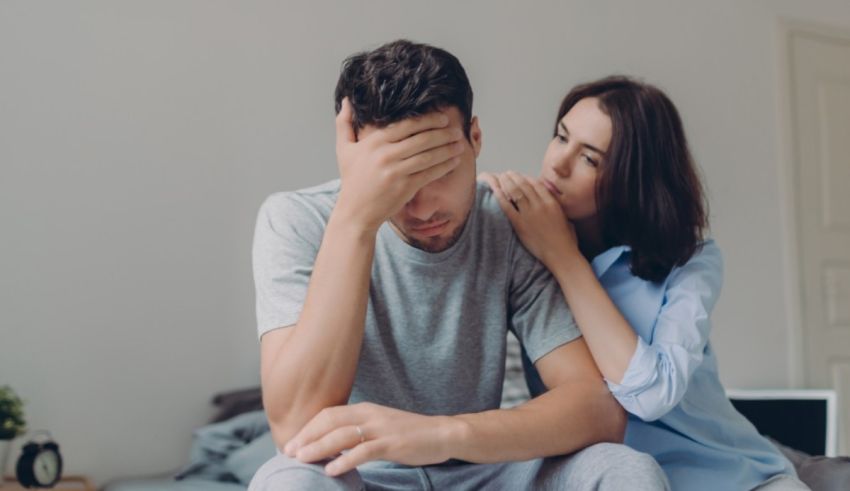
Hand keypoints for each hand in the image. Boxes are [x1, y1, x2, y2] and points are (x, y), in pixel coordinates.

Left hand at [283, 402, 456, 476]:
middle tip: (289, 452)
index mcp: (365, 409)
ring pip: (342, 435)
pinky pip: (364, 451)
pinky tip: (331, 470)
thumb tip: (333, 443)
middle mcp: (370, 414)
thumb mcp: (380, 426)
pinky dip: (345, 460)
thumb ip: (358, 430)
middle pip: (330, 421)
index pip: (329, 414)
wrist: (442, 433)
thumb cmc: (409, 433)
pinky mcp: (392, 443)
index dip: (308, 428)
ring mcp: (381, 428)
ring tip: (302, 460)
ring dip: (319, 447)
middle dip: (307, 437)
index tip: (293, 443)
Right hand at [334, 98, 464, 232]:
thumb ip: (344, 123)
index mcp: (374, 142)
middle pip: (422, 139)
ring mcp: (396, 172)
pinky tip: (454, 161)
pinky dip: (444, 166)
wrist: (355, 212)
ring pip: (428, 156)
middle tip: (456, 130)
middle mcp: (386, 155)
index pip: (407, 125)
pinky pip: (429, 173)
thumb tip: (346, 100)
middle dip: (443, 133)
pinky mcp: (405, 187)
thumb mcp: (344, 150)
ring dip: (447, 149)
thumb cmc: (352, 180)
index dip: (428, 120)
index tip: (443, 118)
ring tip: (460, 144)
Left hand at [479, 171, 578, 266]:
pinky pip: (507, 207)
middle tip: (507, 173)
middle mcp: (540, 205)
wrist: (561, 254)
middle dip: (514, 176)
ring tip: (500, 177)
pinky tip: (495, 191)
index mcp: (552, 202)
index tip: (520, 176)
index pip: (536, 183)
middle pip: (524, 184)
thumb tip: (549, 198)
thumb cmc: (565, 239)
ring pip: (515, 192)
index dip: (526, 178)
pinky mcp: (520, 224)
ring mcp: (530, 214)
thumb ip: (555, 205)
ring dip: (506, 182)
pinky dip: (500, 197)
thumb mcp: (564, 216)